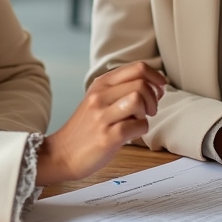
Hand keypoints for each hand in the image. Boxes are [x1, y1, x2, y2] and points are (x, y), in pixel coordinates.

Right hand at [36, 62, 165, 185]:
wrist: (62, 153)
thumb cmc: (85, 128)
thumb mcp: (98, 100)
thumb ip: (120, 89)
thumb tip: (153, 85)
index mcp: (100, 84)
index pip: (137, 67)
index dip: (156, 77)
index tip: (160, 88)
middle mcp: (100, 96)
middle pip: (141, 82)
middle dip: (154, 97)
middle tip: (151, 110)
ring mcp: (103, 116)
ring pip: (138, 99)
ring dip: (147, 112)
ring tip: (140, 120)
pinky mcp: (108, 137)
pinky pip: (138, 126)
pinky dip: (142, 129)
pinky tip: (133, 133)